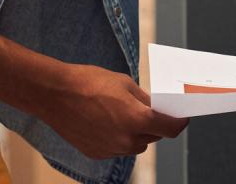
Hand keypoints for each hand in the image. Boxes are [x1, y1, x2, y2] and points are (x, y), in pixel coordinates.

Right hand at [35, 63, 188, 158]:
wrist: (53, 93)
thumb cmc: (88, 82)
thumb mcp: (124, 83)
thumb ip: (144, 99)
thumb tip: (155, 107)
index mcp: (138, 120)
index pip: (171, 129)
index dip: (179, 122)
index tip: (182, 117)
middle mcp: (126, 140)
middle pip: (153, 137)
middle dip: (155, 124)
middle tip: (149, 110)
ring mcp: (111, 149)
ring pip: (135, 145)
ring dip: (136, 132)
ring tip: (122, 114)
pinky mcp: (96, 153)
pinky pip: (117, 148)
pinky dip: (117, 137)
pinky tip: (106, 121)